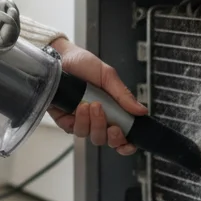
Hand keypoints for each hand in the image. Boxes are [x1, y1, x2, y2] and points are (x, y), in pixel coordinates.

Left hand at [46, 38, 146, 155]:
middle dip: (111, 135)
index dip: (126, 144)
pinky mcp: (64, 119)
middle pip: (106, 140)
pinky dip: (78, 120)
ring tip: (92, 105)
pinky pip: (73, 129)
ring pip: (91, 136)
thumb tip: (141, 110)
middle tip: (112, 124)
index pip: (122, 135)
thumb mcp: (107, 75)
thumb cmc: (82, 63)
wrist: (59, 56)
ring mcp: (80, 120)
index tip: (128, 143)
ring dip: (94, 123)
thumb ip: (123, 95)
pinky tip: (79, 107)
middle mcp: (96, 118)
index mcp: (112, 109)